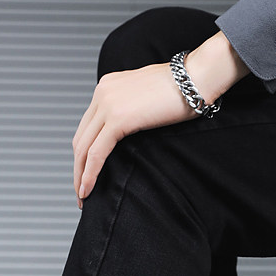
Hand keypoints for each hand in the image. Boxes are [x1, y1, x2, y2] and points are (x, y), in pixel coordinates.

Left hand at [71, 31, 249, 207]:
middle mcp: (102, 93)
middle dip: (78, 169)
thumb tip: (132, 129)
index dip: (84, 154)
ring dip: (81, 176)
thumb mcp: (149, 98)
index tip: (85, 174)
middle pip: (81, 139)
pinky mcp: (117, 118)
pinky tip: (88, 190)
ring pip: (84, 148)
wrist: (197, 77)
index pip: (87, 127)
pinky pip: (97, 153)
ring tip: (83, 197)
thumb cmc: (185, 88)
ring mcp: (107, 104)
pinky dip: (90, 174)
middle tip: (81, 192)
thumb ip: (134, 110)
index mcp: (107, 87)